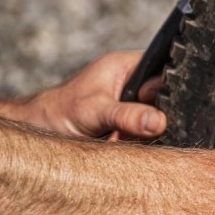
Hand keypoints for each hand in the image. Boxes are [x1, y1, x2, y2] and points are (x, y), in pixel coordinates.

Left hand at [0, 50, 165, 139]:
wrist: (42, 134)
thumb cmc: (60, 112)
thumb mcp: (95, 111)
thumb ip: (127, 115)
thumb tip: (158, 122)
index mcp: (128, 67)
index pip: (166, 72)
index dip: (171, 91)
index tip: (161, 110)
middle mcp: (136, 86)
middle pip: (168, 101)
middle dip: (161, 118)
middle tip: (136, 129)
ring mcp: (136, 109)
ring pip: (162, 123)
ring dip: (151, 135)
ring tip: (123, 138)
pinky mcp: (135, 130)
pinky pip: (153, 139)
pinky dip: (144, 147)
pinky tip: (125, 146)